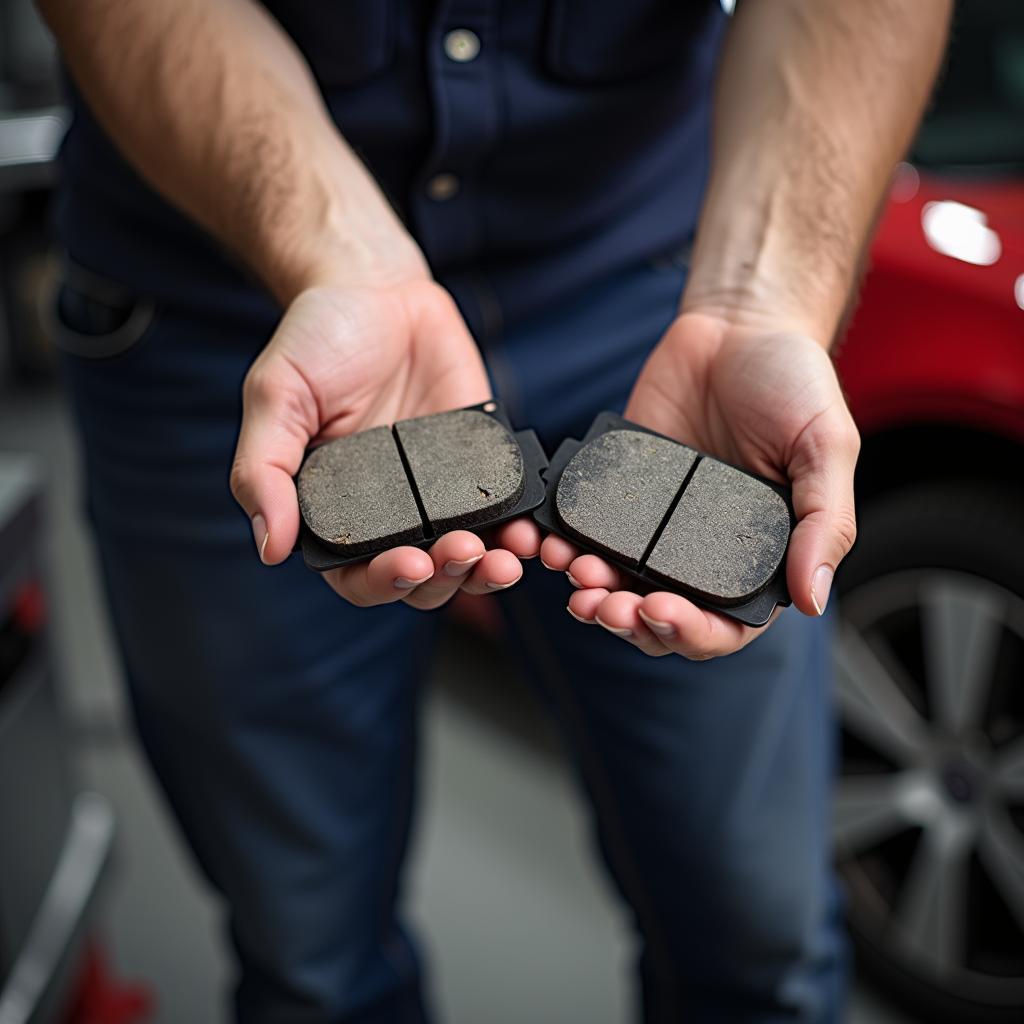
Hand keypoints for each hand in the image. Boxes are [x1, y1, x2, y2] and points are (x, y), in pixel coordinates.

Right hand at [230, 281, 540, 608]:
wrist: (376, 289)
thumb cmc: (315, 341)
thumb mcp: (275, 397)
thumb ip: (264, 470)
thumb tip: (270, 547)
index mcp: (336, 512)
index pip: (359, 575)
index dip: (384, 583)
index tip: (409, 565)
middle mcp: (391, 513)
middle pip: (423, 578)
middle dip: (445, 578)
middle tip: (462, 554)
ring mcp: (440, 493)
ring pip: (468, 555)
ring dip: (487, 567)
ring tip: (502, 557)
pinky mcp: (481, 465)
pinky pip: (505, 507)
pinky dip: (520, 527)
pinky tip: (530, 531)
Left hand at [540, 311, 858, 657]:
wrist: (737, 326)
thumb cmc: (794, 384)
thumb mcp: (826, 447)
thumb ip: (825, 522)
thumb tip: (811, 601)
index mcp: (758, 557)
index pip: (723, 625)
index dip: (691, 633)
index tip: (659, 611)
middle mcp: (702, 552)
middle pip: (660, 617)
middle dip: (630, 621)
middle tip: (605, 604)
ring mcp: (655, 526)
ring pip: (618, 584)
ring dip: (592, 593)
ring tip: (576, 576)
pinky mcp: (618, 493)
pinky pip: (587, 531)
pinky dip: (566, 545)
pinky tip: (551, 542)